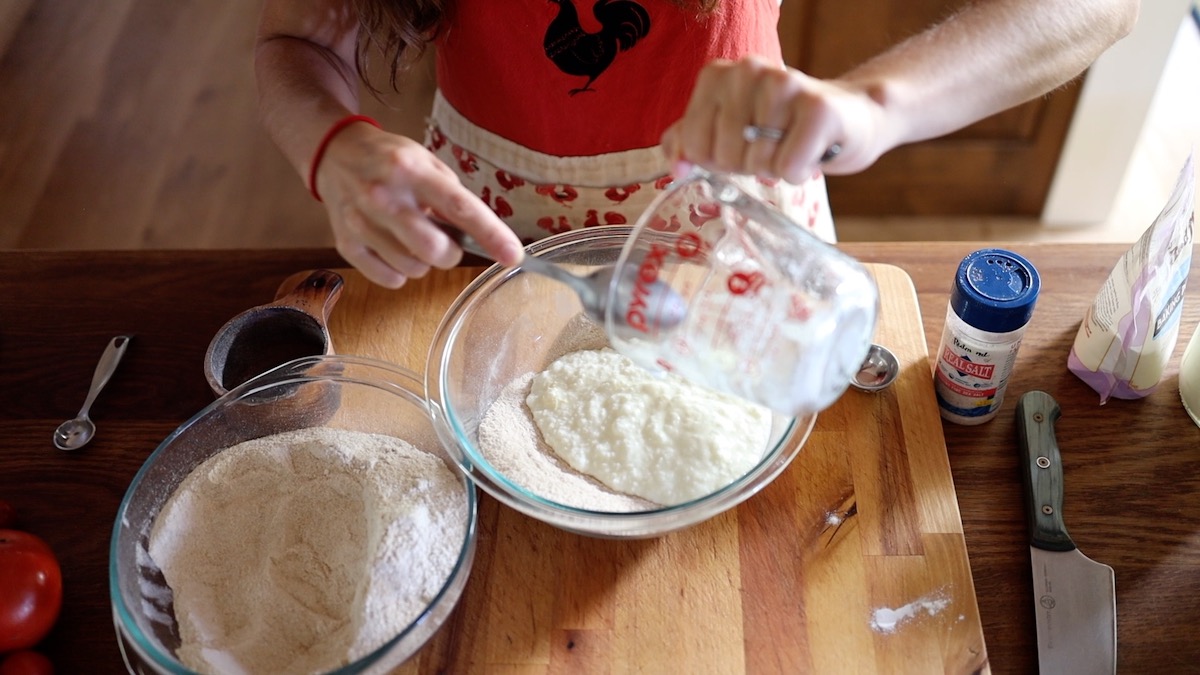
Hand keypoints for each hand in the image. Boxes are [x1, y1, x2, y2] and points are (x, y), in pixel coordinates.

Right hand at [313, 123, 523, 287]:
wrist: (334, 154)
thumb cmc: (389, 160)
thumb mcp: (426, 162)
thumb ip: (452, 195)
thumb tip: (479, 235)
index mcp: (412, 170)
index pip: (460, 207)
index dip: (491, 234)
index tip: (513, 255)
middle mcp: (384, 196)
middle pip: (434, 249)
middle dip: (450, 253)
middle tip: (444, 241)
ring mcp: (362, 222)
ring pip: (413, 269)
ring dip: (423, 261)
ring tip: (411, 237)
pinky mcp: (346, 244)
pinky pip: (390, 279)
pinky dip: (400, 272)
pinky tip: (393, 248)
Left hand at [661, 56, 887, 183]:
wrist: (850, 117)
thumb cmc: (783, 128)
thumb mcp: (728, 130)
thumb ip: (691, 142)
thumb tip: (676, 168)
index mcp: (718, 75)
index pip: (693, 144)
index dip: (716, 160)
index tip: (741, 145)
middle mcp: (749, 71)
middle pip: (723, 156)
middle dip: (747, 166)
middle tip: (772, 146)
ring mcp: (785, 85)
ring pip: (756, 164)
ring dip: (775, 169)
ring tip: (792, 146)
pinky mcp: (819, 109)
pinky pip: (787, 168)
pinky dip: (798, 173)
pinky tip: (811, 153)